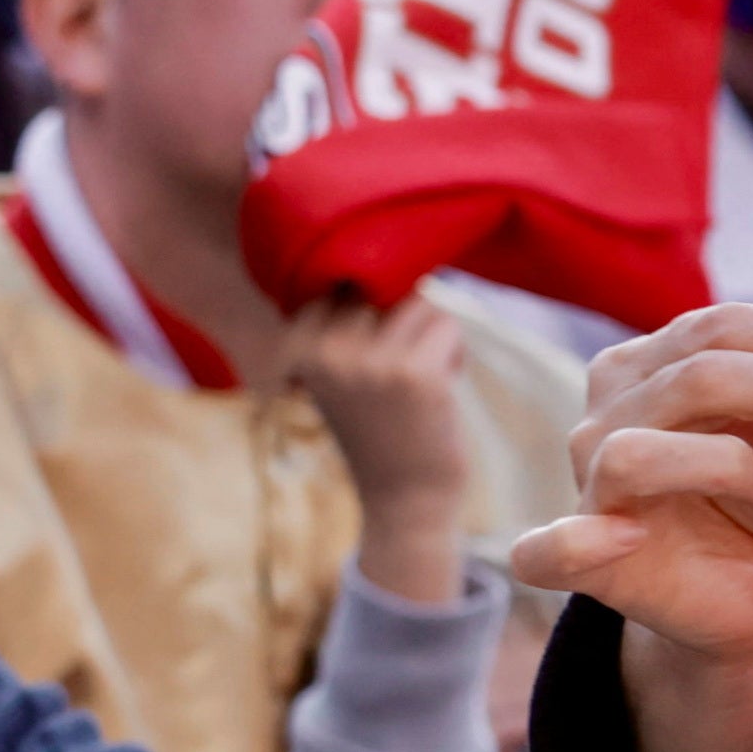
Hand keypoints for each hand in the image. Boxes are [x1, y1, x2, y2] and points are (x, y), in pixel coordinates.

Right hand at [289, 291, 469, 604]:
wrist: (404, 505)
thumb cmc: (381, 434)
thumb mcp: (341, 372)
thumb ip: (345, 323)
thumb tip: (380, 247)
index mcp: (299, 345)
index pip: (338, 279)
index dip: (371, 302)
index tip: (377, 346)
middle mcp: (328, 349)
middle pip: (380, 285)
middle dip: (404, 317)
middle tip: (405, 366)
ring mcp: (372, 362)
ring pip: (420, 301)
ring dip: (433, 334)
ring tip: (424, 376)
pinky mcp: (416, 376)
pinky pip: (448, 325)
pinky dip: (453, 351)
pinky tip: (442, 389)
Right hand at [510, 305, 752, 751]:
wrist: (732, 597)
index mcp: (654, 365)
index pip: (725, 326)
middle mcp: (611, 410)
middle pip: (697, 375)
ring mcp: (589, 482)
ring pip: (638, 450)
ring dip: (726, 462)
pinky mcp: (583, 556)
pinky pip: (551, 550)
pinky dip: (571, 543)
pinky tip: (616, 539)